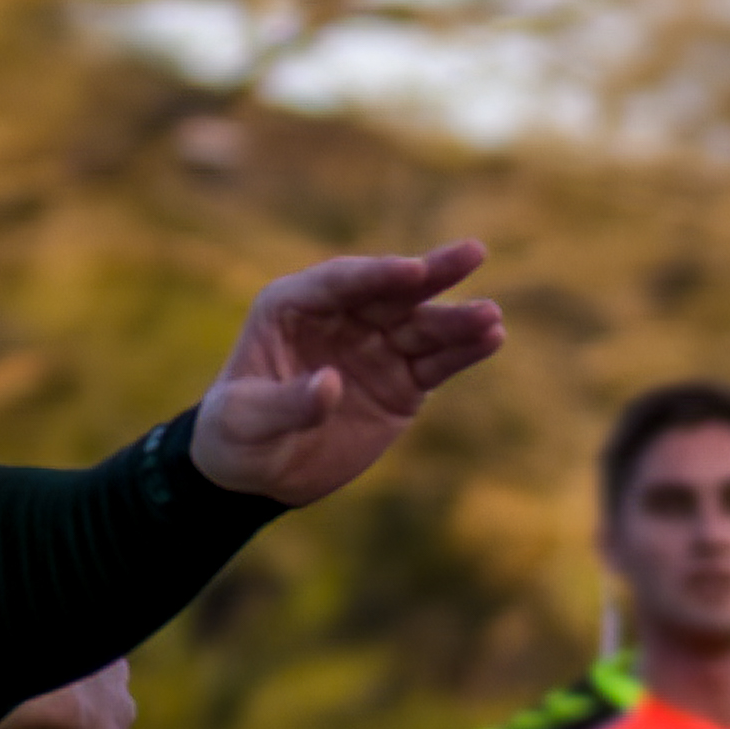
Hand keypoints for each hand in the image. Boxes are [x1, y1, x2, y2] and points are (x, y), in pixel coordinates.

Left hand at [186, 242, 499, 504]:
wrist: (258, 475)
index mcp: (292, 306)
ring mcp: (375, 347)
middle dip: (432, 274)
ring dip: (458, 320)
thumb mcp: (246, 421)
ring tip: (491, 318)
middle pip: (391, 291)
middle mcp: (341, 317)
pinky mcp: (401, 381)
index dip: (377, 275)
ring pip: (422, 326)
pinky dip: (463, 351)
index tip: (412, 272)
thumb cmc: (237, 436)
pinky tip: (491, 338)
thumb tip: (330, 384)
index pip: (340, 281)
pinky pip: (436, 362)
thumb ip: (286, 403)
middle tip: (473, 253)